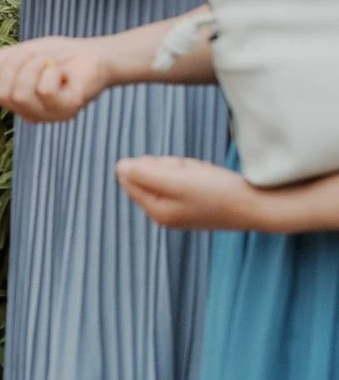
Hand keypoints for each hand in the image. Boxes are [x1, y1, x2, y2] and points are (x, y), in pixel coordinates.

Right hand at [0, 34, 115, 122]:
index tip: (13, 55)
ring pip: (20, 93)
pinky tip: (62, 72)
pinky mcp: (67, 109)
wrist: (95, 54)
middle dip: (13, 64)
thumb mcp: (19, 54)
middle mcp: (30, 113)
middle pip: (0, 92)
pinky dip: (51, 71)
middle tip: (34, 57)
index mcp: (15, 102)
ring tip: (49, 63)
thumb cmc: (58, 55)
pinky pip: (44, 90)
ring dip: (33, 66)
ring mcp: (48, 114)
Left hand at [115, 155, 279, 231]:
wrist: (259, 205)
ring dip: (186, 168)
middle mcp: (165, 214)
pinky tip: (212, 179)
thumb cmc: (218, 193)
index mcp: (156, 211)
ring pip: (170, 172)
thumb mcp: (176, 181)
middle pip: (150, 173)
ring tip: (206, 177)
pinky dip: (197, 172)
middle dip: (170, 166)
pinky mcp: (197, 202)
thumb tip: (119, 167)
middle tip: (193, 174)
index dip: (152, 165)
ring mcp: (181, 209)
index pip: (131, 176)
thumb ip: (143, 173)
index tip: (175, 172)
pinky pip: (187, 176)